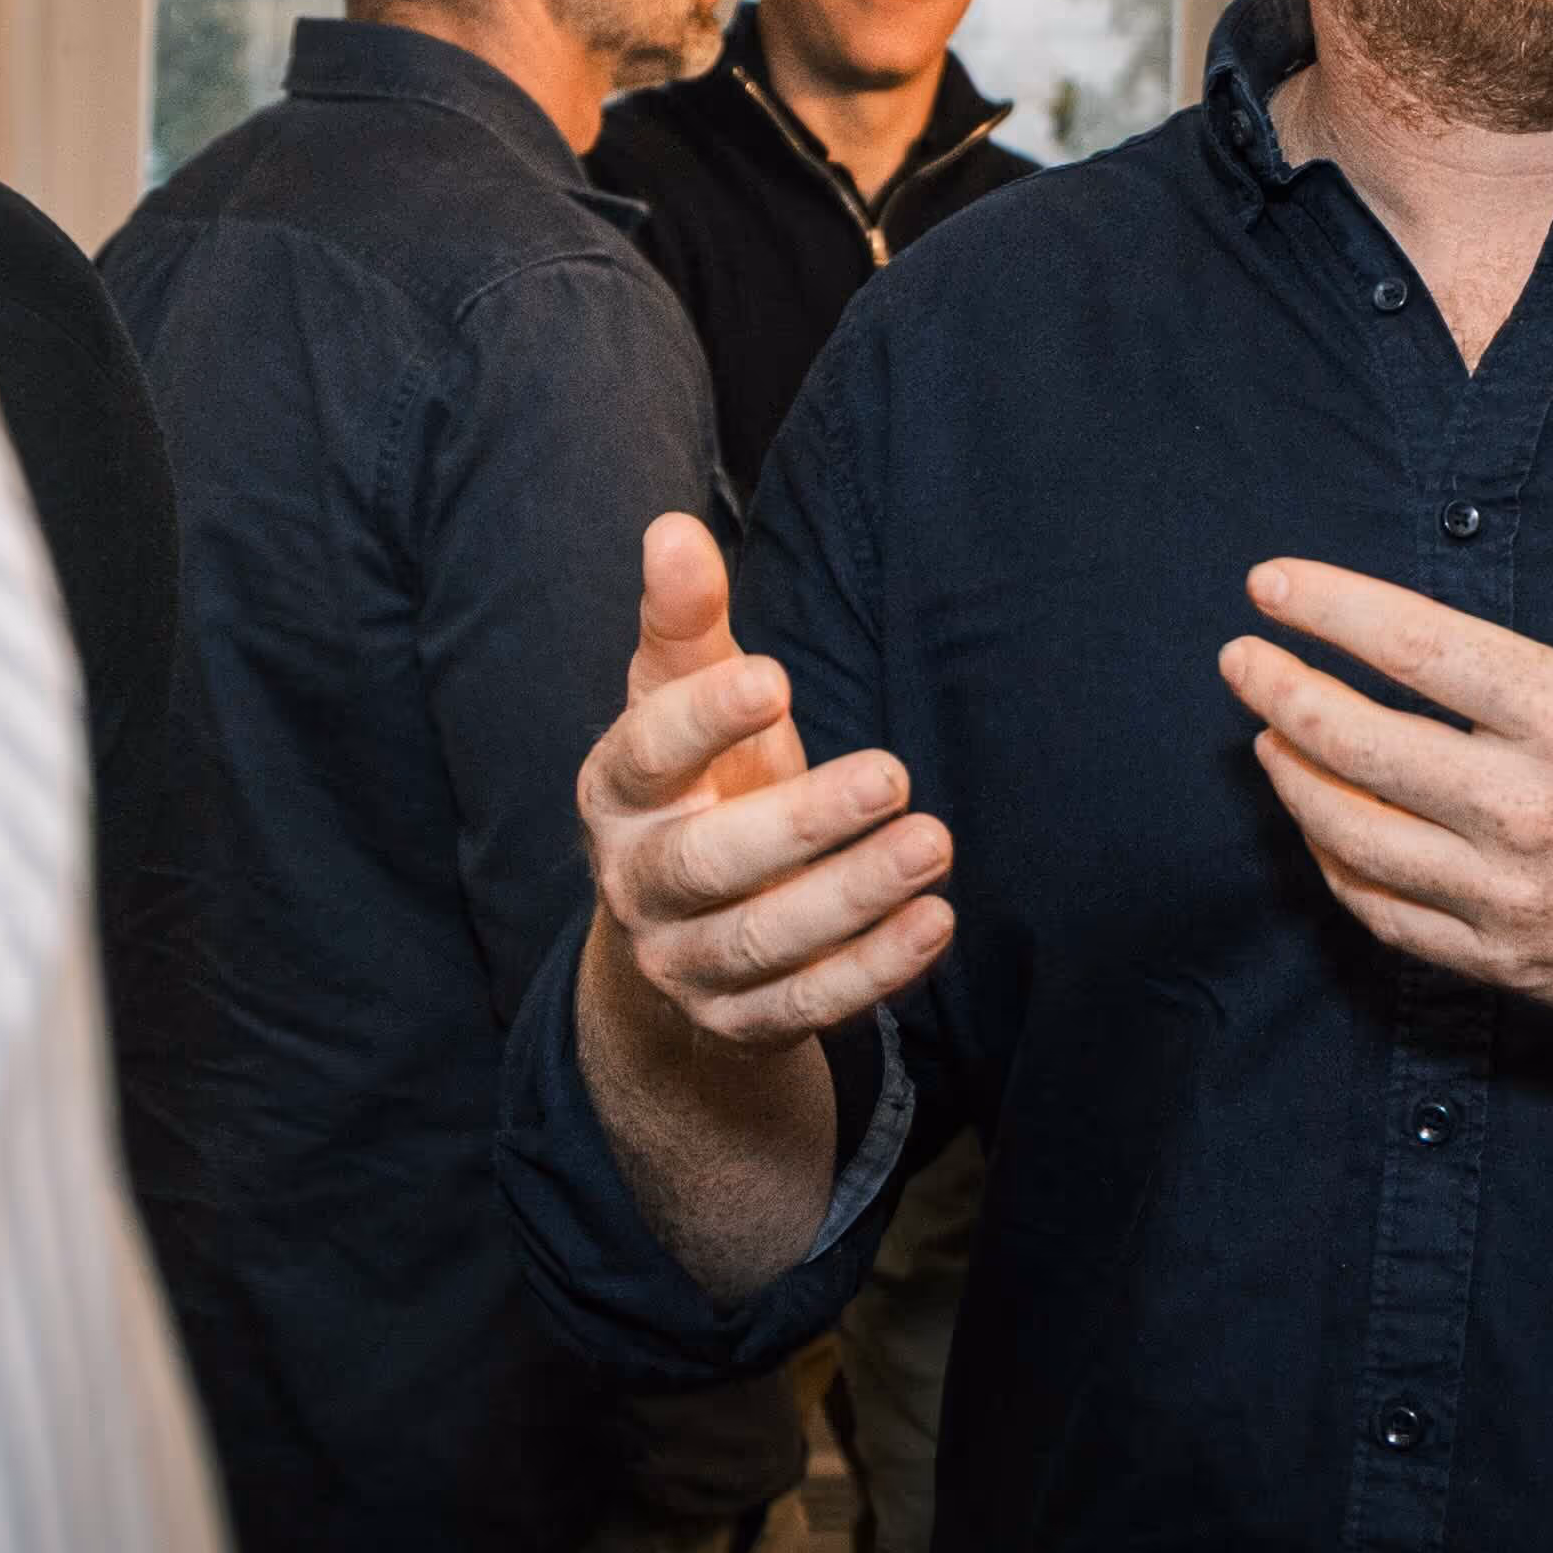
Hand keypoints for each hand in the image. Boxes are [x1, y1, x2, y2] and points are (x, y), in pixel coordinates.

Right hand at [578, 514, 954, 1049]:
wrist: (684, 925)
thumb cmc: (703, 776)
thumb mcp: (686, 695)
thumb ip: (686, 620)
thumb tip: (671, 530)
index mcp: (617, 793)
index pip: (646, 756)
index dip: (703, 720)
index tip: (776, 677)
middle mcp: (639, 884)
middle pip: (708, 863)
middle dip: (801, 824)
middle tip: (893, 774)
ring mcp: (686, 962)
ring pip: (762, 943)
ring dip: (852, 897)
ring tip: (933, 843)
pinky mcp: (740, 1022)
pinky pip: (807, 1008)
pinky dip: (873, 970)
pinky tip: (935, 920)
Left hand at [1219, 408, 1552, 1050]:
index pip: (1416, 651)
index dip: (1329, 609)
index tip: (1267, 583)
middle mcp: (1531, 813)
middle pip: (1359, 746)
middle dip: (1279, 693)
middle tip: (1238, 657)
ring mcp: (1514, 896)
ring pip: (1356, 839)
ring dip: (1296, 778)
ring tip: (1267, 736)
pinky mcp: (1511, 960)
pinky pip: (1388, 918)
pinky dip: (1338, 869)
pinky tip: (1324, 828)